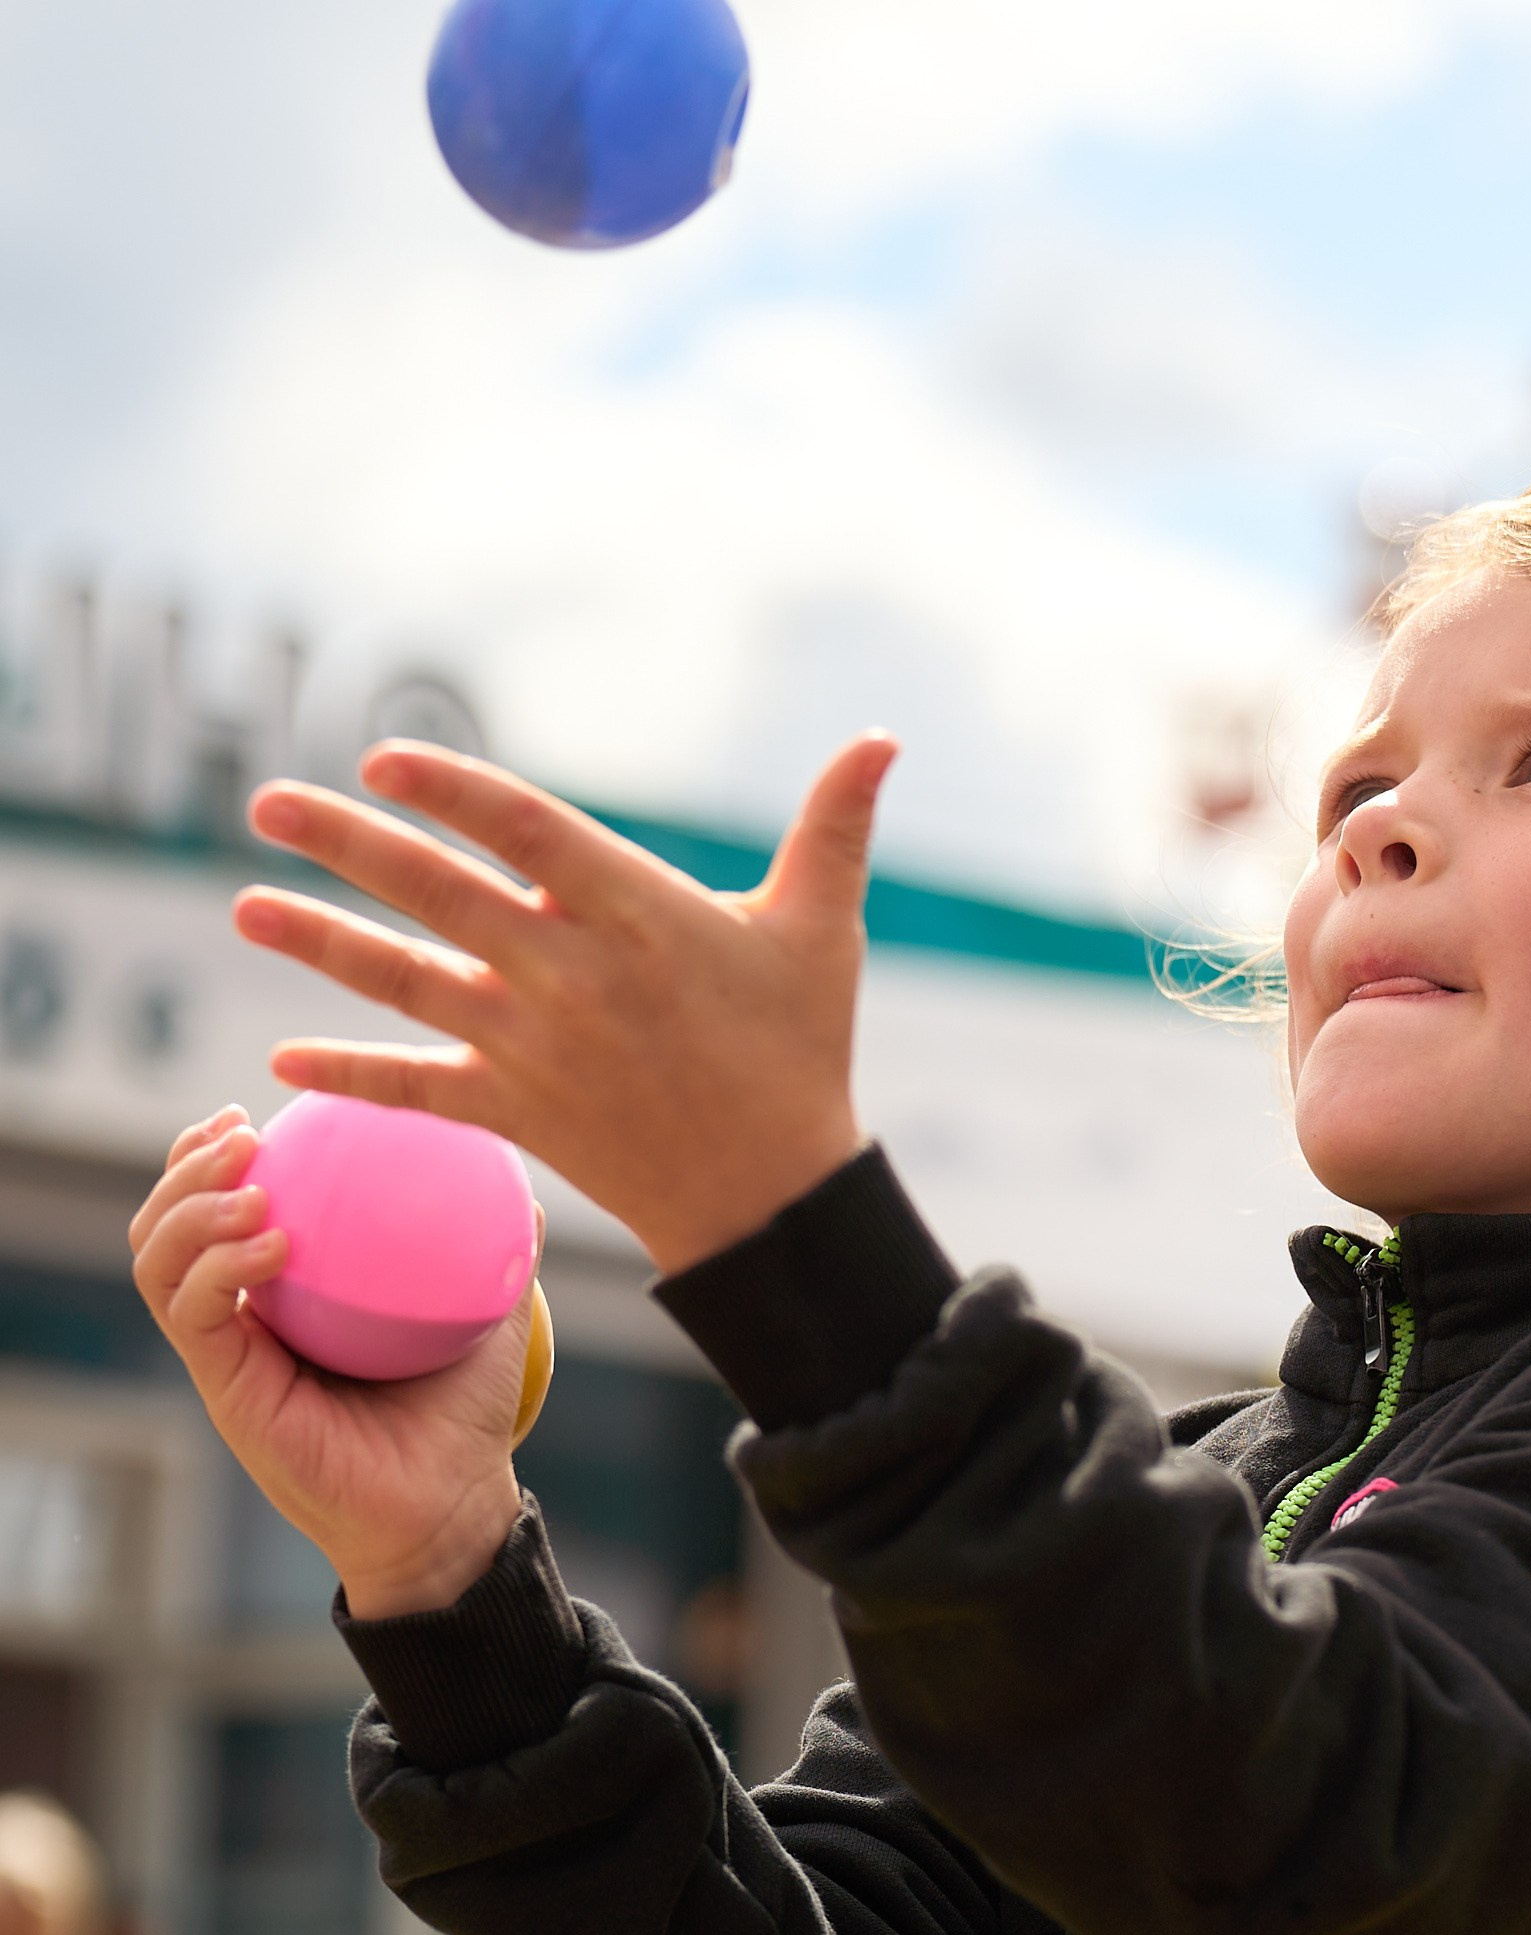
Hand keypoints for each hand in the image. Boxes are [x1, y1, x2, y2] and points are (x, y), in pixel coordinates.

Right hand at [129, 1110, 528, 1615]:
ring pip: (157, 1260)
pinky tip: (270, 1242)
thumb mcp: (484, 1318)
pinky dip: (219, 1265)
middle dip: (185, 1166)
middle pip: (164, 1224)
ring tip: (248, 1181)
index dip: (212, 1155)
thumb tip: (528, 1194)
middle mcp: (241, 1322)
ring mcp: (224, 1356)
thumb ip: (494, 1255)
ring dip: (189, 1206)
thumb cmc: (462, 1419)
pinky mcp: (224, 1389)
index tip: (255, 1114)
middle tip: (240, 1133)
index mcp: (282, 1298)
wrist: (450, 1506)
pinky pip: (192, 1313)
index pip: (217, 1210)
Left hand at [230, 734, 895, 1274]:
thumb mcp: (820, 930)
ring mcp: (539, 1049)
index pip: (529, 832)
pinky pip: (420, 1091)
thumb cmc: (799, 1047)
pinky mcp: (520, 1114)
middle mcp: (576, 977)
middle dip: (348, 844)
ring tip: (241, 903)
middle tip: (263, 801)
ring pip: (409, 983)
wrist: (776, 1197)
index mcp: (643, 915)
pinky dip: (353, 1074)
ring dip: (320, 943)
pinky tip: (281, 1054)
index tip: (382, 757)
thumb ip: (835, 828)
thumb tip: (885, 737)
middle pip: (443, 895)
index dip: (454, 791)